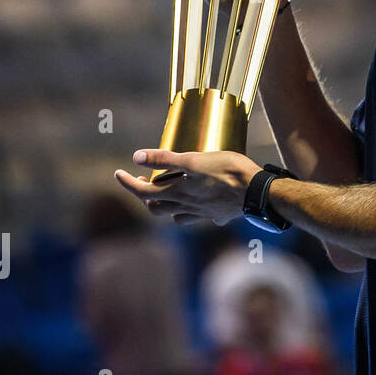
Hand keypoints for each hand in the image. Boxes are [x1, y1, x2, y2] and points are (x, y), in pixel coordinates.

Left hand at [114, 149, 261, 225]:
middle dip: (145, 196)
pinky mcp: (218, 214)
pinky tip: (200, 204)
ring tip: (168, 193)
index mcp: (177, 194)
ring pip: (176, 216)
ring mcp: (202, 214)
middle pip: (155, 209)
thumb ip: (165, 159)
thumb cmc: (228, 172)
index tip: (118, 173)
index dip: (127, 183)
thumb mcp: (194, 160)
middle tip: (143, 182)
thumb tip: (136, 157)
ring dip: (166, 206)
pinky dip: (193, 212)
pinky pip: (200, 217)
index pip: (142, 192)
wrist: (258, 192)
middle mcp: (186, 207)